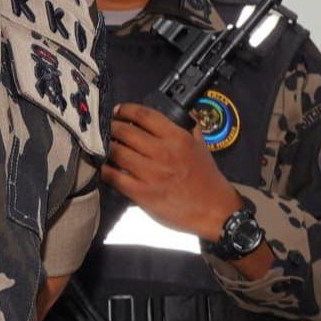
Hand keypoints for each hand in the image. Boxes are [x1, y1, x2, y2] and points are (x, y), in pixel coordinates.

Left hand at [105, 105, 240, 234]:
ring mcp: (150, 173)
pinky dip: (106, 170)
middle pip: (125, 131)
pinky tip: (106, 168)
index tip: (119, 111)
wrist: (214, 210)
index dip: (126, 110)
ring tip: (106, 147)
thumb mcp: (202, 147)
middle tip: (109, 129)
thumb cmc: (208, 179)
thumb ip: (192, 127)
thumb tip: (184, 112)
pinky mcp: (141, 192)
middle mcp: (162, 152)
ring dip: (108, 147)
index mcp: (177, 138)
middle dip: (113, 128)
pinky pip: (115, 176)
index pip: (144, 115)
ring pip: (117, 152)